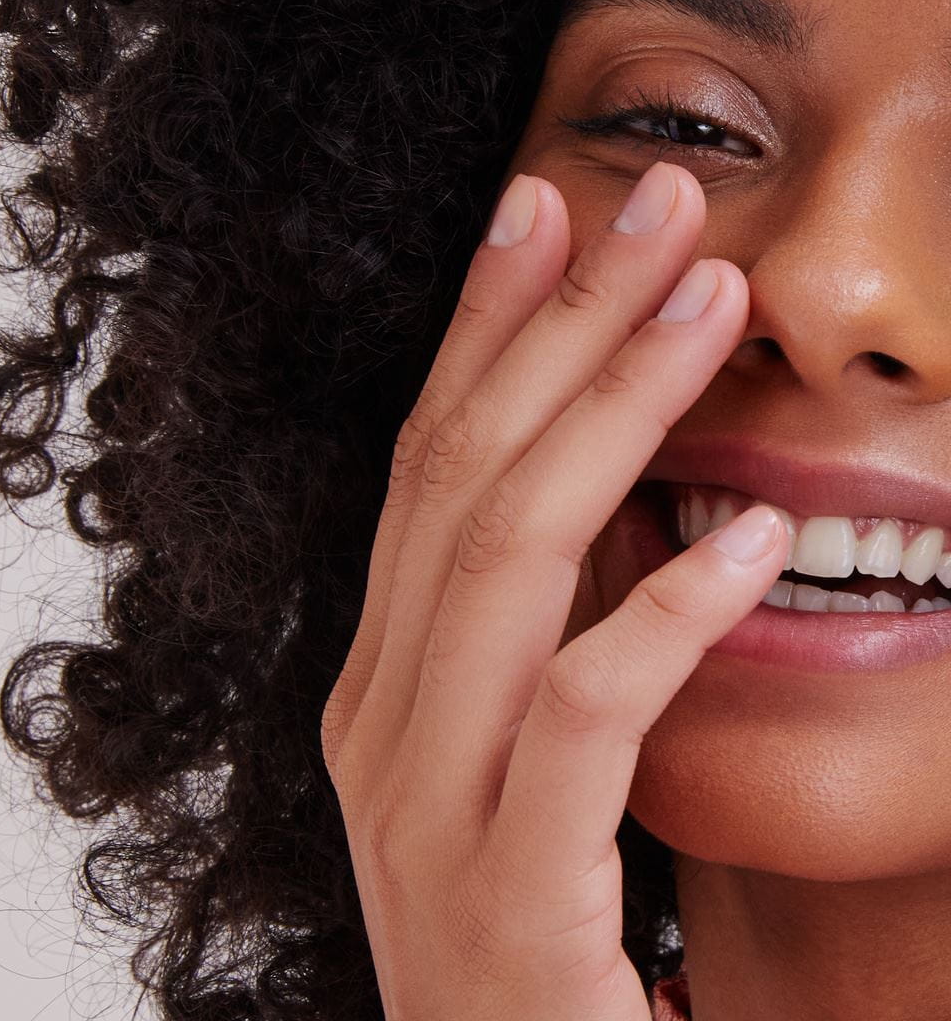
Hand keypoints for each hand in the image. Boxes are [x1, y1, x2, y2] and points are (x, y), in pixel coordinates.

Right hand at [320, 162, 786, 1020]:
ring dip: (615, 412)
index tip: (546, 207)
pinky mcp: (504, 898)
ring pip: (509, 559)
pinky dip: (666, 615)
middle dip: (559, 322)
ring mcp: (422, 810)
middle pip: (465, 474)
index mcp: (384, 680)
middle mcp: (377, 722)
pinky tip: (757, 536)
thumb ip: (539, 634)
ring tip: (711, 302)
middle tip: (657, 204)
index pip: (429, 461)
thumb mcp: (521, 755)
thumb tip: (619, 491)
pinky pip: (582, 720)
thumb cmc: (542, 932)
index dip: (485, 325)